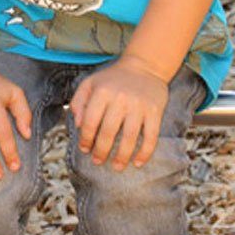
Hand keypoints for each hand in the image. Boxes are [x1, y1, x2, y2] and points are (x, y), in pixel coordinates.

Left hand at [69, 57, 168, 171]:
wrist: (144, 66)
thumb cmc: (112, 79)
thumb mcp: (89, 84)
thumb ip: (78, 102)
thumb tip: (78, 125)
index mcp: (102, 93)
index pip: (91, 121)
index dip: (86, 138)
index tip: (84, 149)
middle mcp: (120, 99)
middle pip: (109, 132)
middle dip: (102, 150)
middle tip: (98, 161)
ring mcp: (139, 106)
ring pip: (130, 137)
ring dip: (122, 155)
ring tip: (116, 167)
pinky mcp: (155, 111)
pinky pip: (151, 136)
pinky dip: (145, 152)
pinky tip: (138, 163)